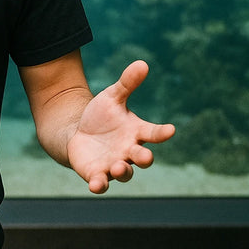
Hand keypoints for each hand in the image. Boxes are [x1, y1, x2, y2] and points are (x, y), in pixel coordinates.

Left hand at [67, 60, 174, 193]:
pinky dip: (99, 185)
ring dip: (123, 171)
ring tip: (119, 166)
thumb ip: (127, 83)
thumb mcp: (112, 97)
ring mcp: (114, 164)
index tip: (171, 129)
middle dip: (144, 158)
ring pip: (124, 173)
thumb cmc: (101, 116)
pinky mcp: (96, 173)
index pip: (154, 133)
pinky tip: (95, 184)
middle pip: (142, 158)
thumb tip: (142, 63)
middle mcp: (129, 151)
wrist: (78, 132)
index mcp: (136, 133)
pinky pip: (101, 182)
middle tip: (145, 156)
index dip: (163, 132)